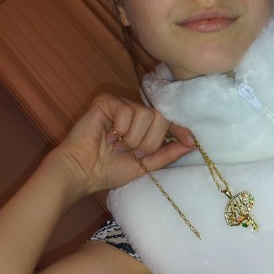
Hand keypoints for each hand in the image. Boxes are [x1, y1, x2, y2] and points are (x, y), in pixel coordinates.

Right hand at [43, 94, 194, 196]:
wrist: (81, 172)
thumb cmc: (108, 170)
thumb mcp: (144, 165)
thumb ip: (167, 153)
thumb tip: (192, 144)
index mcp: (144, 127)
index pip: (167, 120)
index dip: (179, 128)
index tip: (190, 140)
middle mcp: (134, 112)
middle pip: (160, 117)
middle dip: (149, 141)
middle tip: (131, 151)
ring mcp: (121, 105)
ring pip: (145, 114)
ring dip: (132, 137)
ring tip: (116, 145)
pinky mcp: (106, 101)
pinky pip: (127, 109)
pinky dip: (120, 128)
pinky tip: (107, 134)